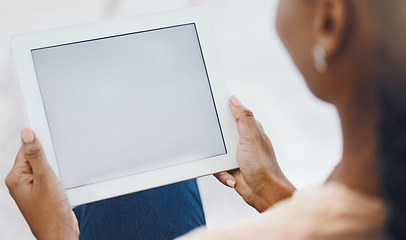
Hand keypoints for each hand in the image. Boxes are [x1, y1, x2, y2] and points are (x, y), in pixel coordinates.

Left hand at [5, 127, 78, 239]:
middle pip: (35, 158)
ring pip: (44, 167)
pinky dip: (57, 176)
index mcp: (15, 178)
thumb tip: (26, 133)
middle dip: (49, 159)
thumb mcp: (45, 178)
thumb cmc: (51, 213)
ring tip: (58, 181)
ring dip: (54, 168)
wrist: (60, 234)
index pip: (25, 150)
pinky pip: (49, 177)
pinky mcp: (42, 193)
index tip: (50, 140)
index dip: (39, 144)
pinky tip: (61, 184)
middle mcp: (21, 183)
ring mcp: (31, 189)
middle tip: (55, 170)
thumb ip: (36, 154)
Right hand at [215, 96, 295, 211]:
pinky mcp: (230, 168)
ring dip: (219, 161)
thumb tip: (234, 99)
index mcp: (249, 130)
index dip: (222, 111)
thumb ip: (243, 117)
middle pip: (220, 133)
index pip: (233, 114)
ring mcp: (235, 155)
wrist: (263, 192)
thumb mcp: (252, 136)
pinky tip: (232, 177)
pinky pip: (217, 167)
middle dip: (216, 141)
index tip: (211, 109)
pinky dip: (222, 174)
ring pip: (216, 152)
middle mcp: (242, 141)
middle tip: (220, 146)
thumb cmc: (262, 165)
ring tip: (229, 166)